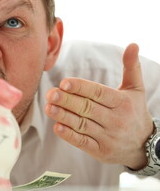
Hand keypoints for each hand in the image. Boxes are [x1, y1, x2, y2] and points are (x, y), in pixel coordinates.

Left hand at [45, 43, 153, 169]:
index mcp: (122, 103)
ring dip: (64, 116)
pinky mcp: (100, 151)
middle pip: (87, 108)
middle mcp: (115, 120)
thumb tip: (132, 44)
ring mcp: (108, 137)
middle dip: (67, 101)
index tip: (64, 82)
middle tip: (51, 93)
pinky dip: (70, 135)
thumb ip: (131, 67)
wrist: (145, 146)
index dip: (81, 87)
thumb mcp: (136, 90)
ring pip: (82, 125)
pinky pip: (83, 142)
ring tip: (49, 107)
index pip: (98, 93)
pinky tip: (57, 127)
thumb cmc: (135, 112)